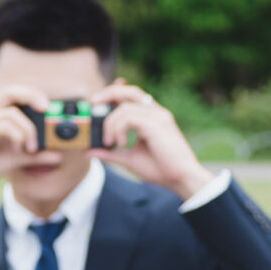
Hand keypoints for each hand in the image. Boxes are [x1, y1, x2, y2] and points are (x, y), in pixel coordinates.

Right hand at [0, 85, 61, 215]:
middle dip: (31, 95)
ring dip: (28, 130)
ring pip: (13, 113)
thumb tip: (58, 156)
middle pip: (11, 91)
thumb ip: (36, 155)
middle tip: (46, 108)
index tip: (47, 105)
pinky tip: (19, 149)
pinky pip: (6, 126)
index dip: (31, 93)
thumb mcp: (17, 158)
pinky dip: (18, 137)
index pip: (13, 91)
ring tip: (31, 148)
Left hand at [88, 79, 213, 199]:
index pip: (132, 95)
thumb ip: (110, 154)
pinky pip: (128, 117)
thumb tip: (88, 152)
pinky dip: (118, 129)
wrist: (182, 178)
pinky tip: (120, 143)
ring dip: (110, 124)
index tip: (96, 100)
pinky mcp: (155, 124)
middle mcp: (157, 112)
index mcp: (153, 118)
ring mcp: (158, 116)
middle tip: (92, 103)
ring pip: (124, 107)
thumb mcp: (129, 160)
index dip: (115, 92)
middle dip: (108, 93)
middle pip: (129, 91)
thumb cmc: (162, 169)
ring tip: (110, 143)